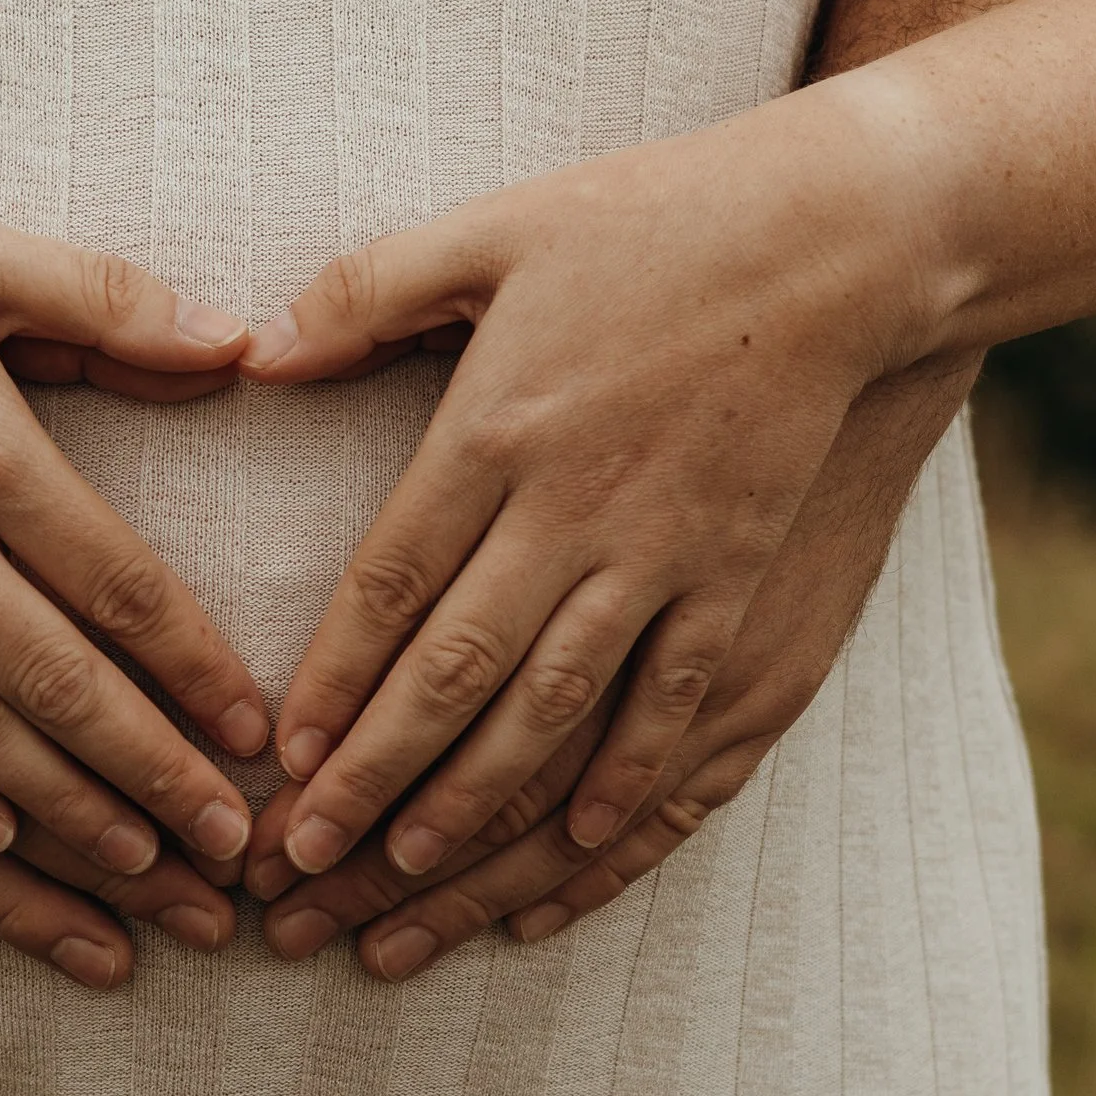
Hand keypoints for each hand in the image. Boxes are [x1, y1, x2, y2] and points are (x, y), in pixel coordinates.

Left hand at [242, 104, 930, 885]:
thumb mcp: (493, 228)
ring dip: (478, 801)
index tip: (283, 757)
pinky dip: (624, 779)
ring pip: (555, 706)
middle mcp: (572, 506)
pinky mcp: (742, 571)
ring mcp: (665, 550)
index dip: (332, 679)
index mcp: (495, 427)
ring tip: (409, 874)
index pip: (390, 584)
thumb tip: (257, 352)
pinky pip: (675, 701)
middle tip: (305, 860)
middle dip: (374, 775)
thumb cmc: (653, 222)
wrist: (838, 233)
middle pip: (456, 671)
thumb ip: (366, 291)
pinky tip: (577, 842)